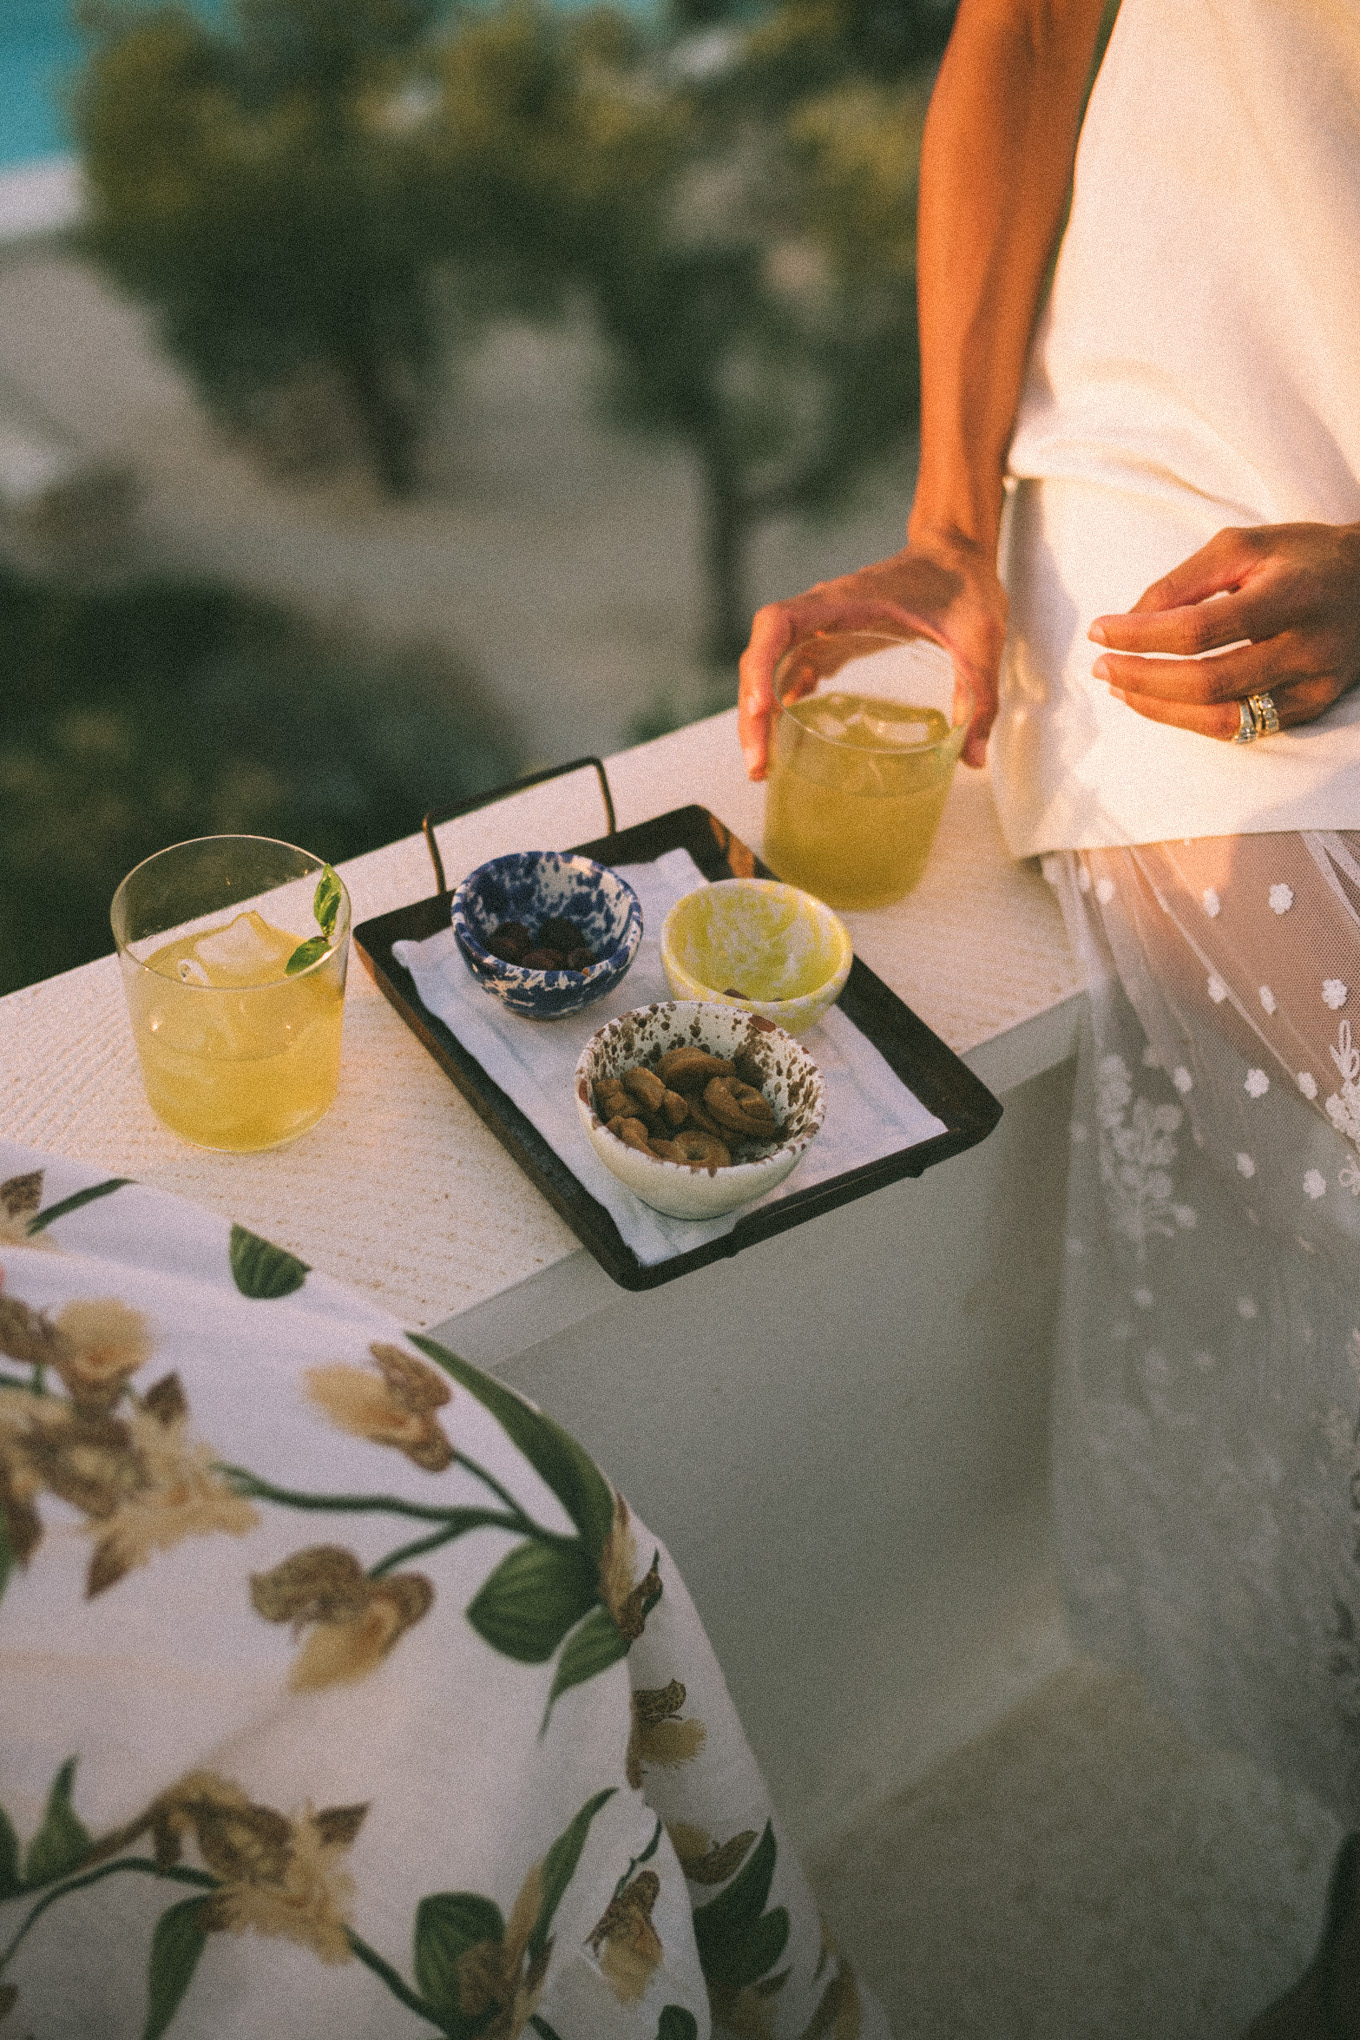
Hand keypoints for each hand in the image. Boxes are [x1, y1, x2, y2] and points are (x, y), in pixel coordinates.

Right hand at [737, 533, 1007, 779]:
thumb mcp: (979, 637)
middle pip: (762, 657)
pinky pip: (790, 675)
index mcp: (846, 599)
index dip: (762, 663)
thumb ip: (978, 693)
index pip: (779, 622)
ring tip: (762, 767)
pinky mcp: (831, 645)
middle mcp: (822, 613)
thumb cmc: (963, 584)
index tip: (762, 707)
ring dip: (758, 718)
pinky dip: (780, 709)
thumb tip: (972, 758)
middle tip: (758, 766)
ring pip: (770, 671)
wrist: (957, 557)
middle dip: (752, 713)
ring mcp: (822, 630)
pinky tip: (782, 744)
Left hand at [1090, 522, 1359, 738]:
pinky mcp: (1312, 707)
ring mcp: (1314, 685)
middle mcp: (1308, 646)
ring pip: (1223, 718)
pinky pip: (1241, 728)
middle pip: (1208, 682)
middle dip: (1143, 679)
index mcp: (1291, 594)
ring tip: (1119, 687)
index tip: (1098, 631)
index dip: (1141, 636)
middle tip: (1101, 667)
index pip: (1200, 629)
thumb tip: (1127, 622)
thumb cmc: (1299, 557)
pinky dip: (1191, 719)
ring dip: (1159, 708)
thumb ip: (1182, 581)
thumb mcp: (1243, 546)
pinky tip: (1158, 701)